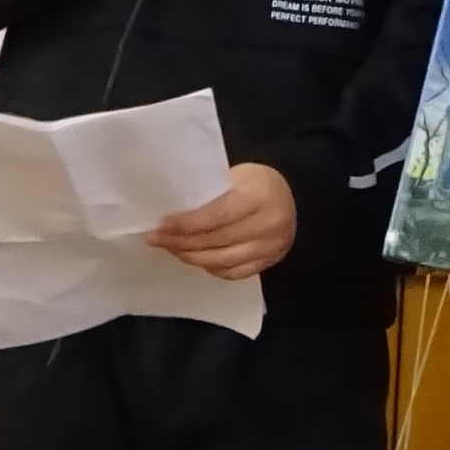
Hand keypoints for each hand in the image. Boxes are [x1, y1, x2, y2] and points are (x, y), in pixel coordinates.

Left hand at [151, 161, 296, 279]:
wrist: (292, 198)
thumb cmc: (256, 182)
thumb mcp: (236, 176)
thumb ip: (210, 194)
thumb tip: (173, 212)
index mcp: (260, 196)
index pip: (217, 216)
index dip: (187, 224)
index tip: (162, 225)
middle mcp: (269, 224)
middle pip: (217, 240)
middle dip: (181, 241)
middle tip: (157, 239)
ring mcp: (272, 247)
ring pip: (222, 260)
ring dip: (191, 257)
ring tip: (171, 249)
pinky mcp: (269, 262)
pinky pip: (233, 273)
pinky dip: (211, 267)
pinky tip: (196, 258)